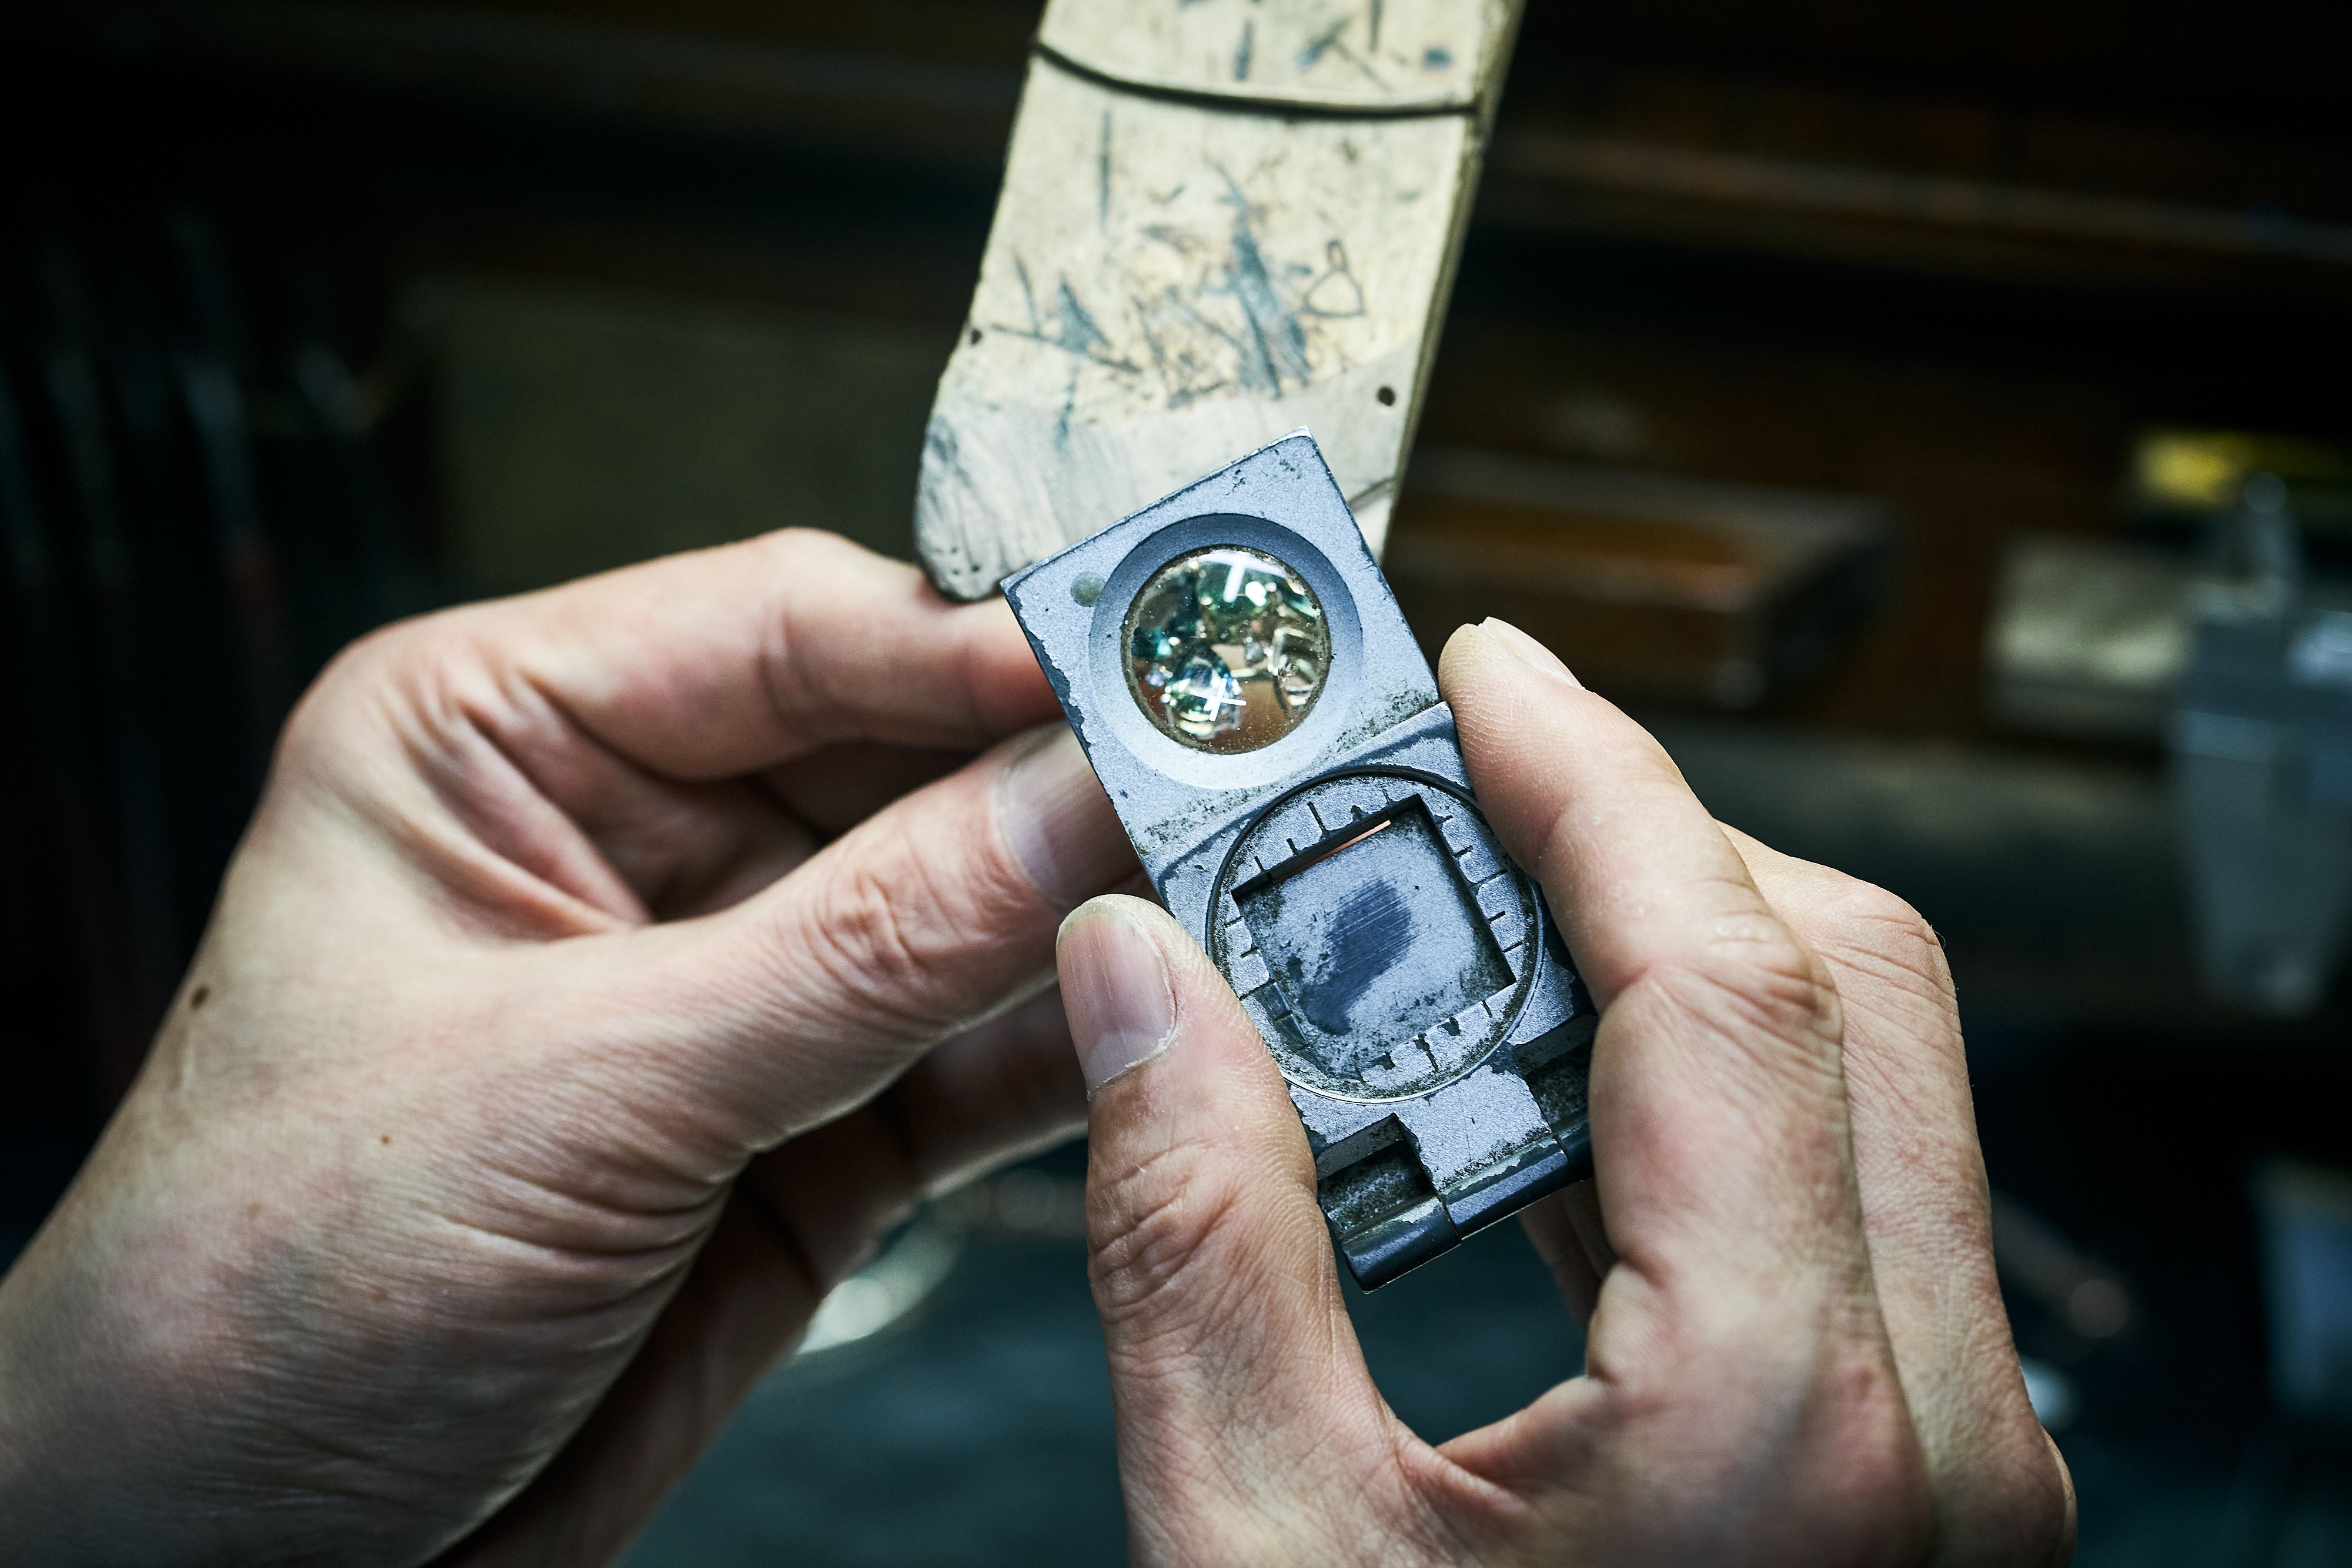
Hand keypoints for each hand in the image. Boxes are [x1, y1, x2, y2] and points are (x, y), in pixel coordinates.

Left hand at [0, 532, 1134, 1565]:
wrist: (236, 1561)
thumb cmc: (268, 1289)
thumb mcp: (584, 1087)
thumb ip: (862, 948)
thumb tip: (1085, 800)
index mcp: (500, 738)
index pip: (786, 622)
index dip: (979, 644)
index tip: (1149, 667)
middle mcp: (627, 839)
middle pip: (902, 756)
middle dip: (1061, 781)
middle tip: (1237, 779)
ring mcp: (729, 988)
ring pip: (960, 908)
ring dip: (1090, 916)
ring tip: (1243, 893)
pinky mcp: (803, 1130)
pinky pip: (971, 1058)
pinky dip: (1073, 1050)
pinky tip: (1168, 1027)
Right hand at [1056, 620, 2075, 1566]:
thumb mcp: (1262, 1547)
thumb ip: (1198, 1238)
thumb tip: (1137, 984)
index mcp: (1780, 1431)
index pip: (1726, 977)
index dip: (1600, 784)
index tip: (1494, 677)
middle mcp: (1932, 1434)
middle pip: (1848, 992)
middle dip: (1650, 842)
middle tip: (1470, 772)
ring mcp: (1955, 1465)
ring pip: (1873, 1087)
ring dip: (1678, 963)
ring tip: (1485, 912)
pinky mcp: (1921, 1487)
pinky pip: (1852, 1202)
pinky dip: (1706, 1102)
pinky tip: (1548, 1105)